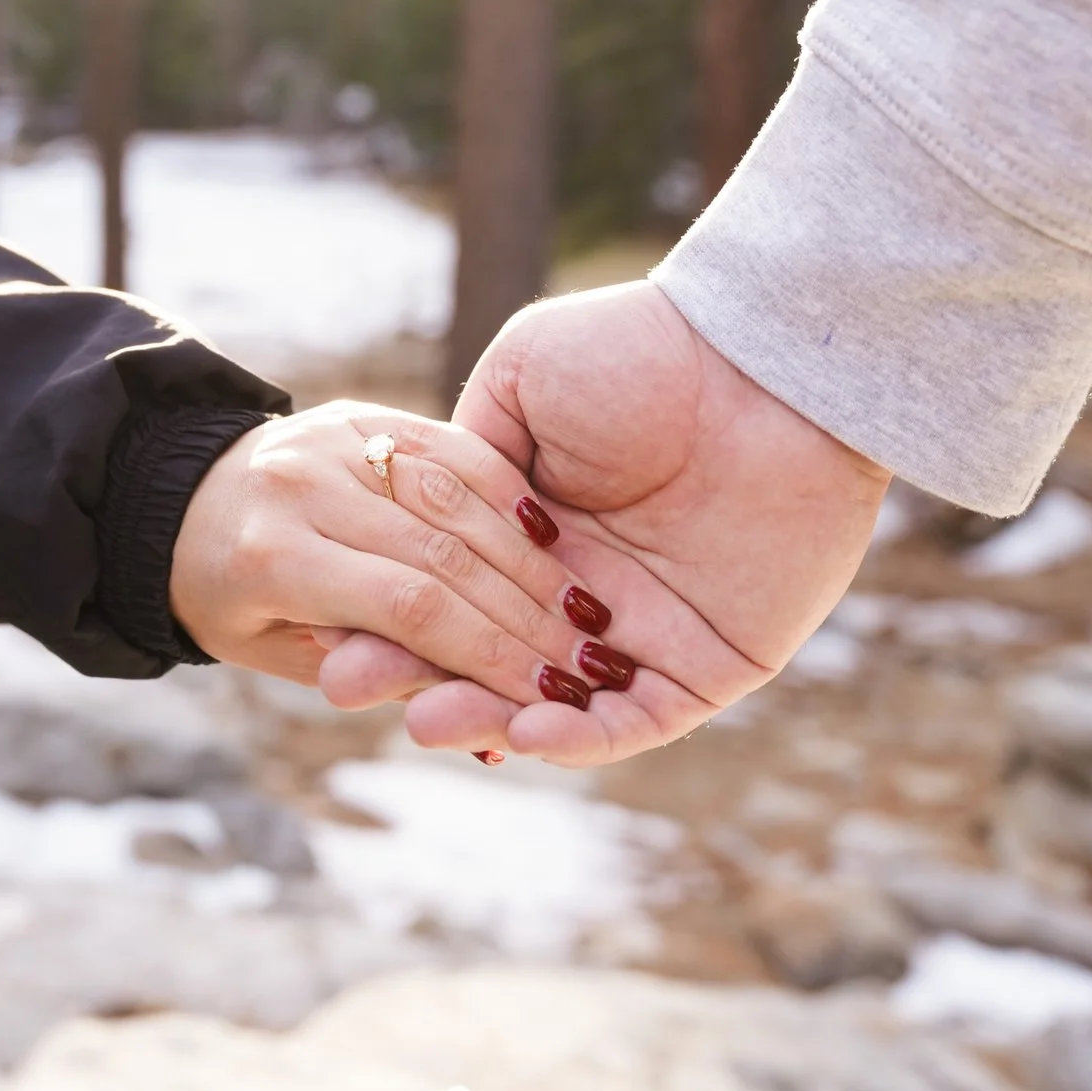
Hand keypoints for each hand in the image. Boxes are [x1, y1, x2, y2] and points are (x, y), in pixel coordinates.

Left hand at [170, 401, 642, 719]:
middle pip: (442, 554)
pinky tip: (549, 539)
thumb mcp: (279, 655)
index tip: (549, 699)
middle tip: (587, 665)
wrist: (174, 500)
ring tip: (584, 613)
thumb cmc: (231, 601)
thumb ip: (375, 666)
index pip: (409, 609)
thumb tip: (479, 712)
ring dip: (530, 561)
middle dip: (524, 617)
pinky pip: (454, 450)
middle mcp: (304, 486)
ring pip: (458, 497)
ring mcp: (337, 439)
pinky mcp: (364, 413)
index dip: (488, 656)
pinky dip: (507, 495)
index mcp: (274, 557)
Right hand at [322, 282, 889, 764]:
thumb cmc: (643, 350)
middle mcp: (586, 595)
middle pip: (490, 662)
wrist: (760, 361)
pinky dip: (580, 739)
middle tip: (355, 688)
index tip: (331, 639)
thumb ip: (465, 455)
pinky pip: (636, 723)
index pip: (453, 600)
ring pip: (554, 708)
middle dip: (421, 680)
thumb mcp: (521, 380)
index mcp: (540, 535)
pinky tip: (523, 733)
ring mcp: (646, 637)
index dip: (391, 623)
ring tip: (430, 722)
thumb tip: (411, 517)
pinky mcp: (711, 667)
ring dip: (488, 720)